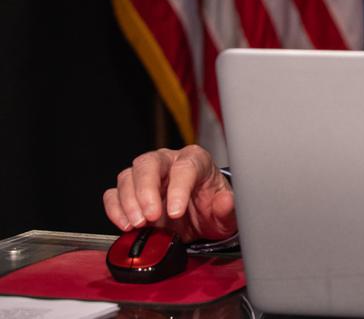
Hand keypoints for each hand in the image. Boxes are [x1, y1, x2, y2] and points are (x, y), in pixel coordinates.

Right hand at [103, 145, 236, 241]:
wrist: (200, 218)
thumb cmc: (212, 208)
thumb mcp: (226, 213)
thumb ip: (228, 208)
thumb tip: (226, 202)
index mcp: (196, 160)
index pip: (184, 167)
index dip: (178, 189)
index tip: (176, 212)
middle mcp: (169, 162)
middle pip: (149, 164)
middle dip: (147, 191)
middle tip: (151, 216)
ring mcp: (147, 176)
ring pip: (128, 177)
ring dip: (129, 202)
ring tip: (138, 224)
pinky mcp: (130, 193)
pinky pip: (114, 194)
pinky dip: (115, 210)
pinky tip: (125, 225)